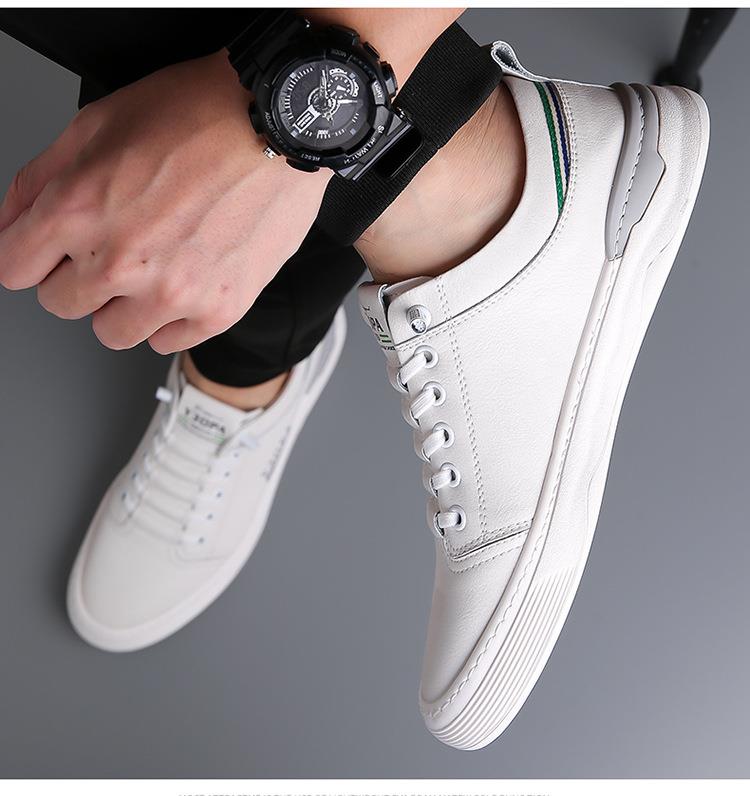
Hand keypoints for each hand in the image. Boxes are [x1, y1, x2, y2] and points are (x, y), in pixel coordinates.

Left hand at [0, 51, 329, 352]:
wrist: (278, 126)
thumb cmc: (198, 115)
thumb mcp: (97, 124)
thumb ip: (39, 180)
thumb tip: (12, 224)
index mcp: (78, 211)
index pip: (14, 269)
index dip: (29, 255)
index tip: (47, 253)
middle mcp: (121, 262)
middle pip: (62, 304)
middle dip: (77, 276)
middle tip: (111, 248)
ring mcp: (172, 293)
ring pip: (113, 332)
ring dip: (122, 305)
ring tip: (152, 268)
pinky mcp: (217, 310)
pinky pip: (168, 341)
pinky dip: (169, 319)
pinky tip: (184, 281)